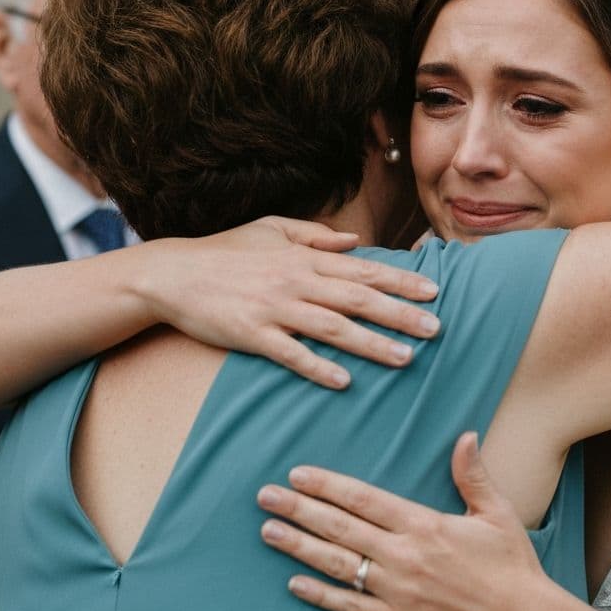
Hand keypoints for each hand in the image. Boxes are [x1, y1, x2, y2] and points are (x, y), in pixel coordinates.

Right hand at [139, 216, 439, 388]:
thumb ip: (316, 237)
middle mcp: (296, 282)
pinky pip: (291, 354)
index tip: (434, 292)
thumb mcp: (273, 230)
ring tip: (406, 357)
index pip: (364, 270)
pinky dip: (318, 367)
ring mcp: (275, 309)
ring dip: (372, 343)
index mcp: (305, 259)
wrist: (174, 274)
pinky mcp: (252, 335)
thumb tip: (355, 241)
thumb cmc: (226, 251)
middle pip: (358, 299)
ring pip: (333, 328)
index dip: (401, 281)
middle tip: (437, 328)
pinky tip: (345, 380)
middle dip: (400, 314)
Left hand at [257, 433, 556, 610]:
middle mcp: (404, 555)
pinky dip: (320, 595)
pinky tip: (295, 583)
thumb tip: (465, 435)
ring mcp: (397, 591)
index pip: (364, 499)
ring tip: (269, 532)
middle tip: (265, 497)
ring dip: (300, 547)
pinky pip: (351, 607)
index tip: (298, 474)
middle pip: (341, 527)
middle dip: (299, 510)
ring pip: (338, 564)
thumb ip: (472, 474)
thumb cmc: (510, 563)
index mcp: (424, 524)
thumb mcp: (495, 512)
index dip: (327, 485)